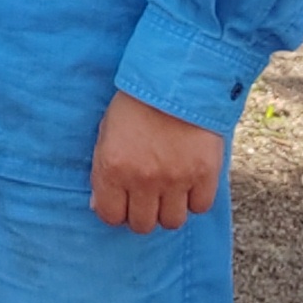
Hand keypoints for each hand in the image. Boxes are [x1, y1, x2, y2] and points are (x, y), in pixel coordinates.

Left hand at [89, 91, 228, 232]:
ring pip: (172, 221)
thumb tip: (98, 204)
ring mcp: (175, 179)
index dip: (116, 212)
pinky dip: (195, 199)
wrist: (176, 78)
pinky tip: (190, 183)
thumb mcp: (107, 133)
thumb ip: (102, 172)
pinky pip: (200, 207)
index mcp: (112, 168)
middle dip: (142, 213)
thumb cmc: (136, 104)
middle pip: (142, 224)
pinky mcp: (204, 174)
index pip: (110, 216)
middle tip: (147, 197)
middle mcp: (142, 179)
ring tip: (169, 191)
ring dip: (169, 210)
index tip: (122, 202)